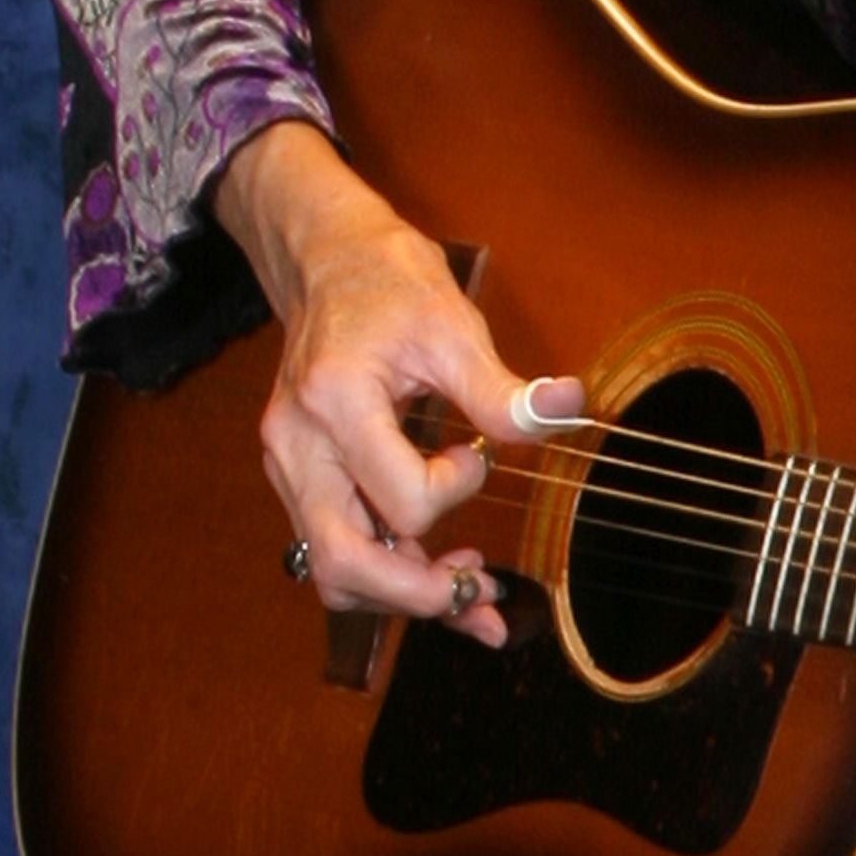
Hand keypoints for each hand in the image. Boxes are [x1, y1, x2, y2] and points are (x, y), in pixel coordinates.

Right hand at [214, 120, 585, 647]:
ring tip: (466, 589)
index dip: (456, 489)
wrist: (331, 261)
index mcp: (335, 402)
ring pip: (331, 570)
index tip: (475, 453)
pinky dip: (382, 569)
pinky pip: (331, 545)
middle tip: (480, 593)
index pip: (402, 498)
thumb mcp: (454, 327)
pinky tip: (433, 570)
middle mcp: (295, 446)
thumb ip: (502, 390)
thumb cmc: (390, 284)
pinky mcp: (296, 477)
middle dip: (417, 594)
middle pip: (344, 563)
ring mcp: (287, 467)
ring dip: (400, 592)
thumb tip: (568, 408)